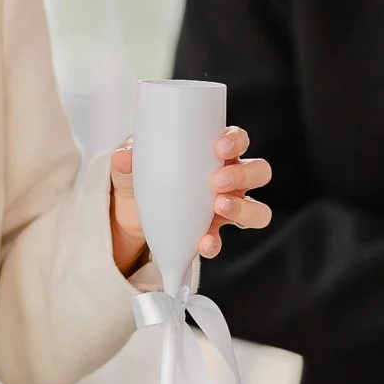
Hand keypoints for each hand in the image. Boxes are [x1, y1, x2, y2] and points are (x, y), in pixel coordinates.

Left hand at [109, 125, 274, 275]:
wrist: (127, 211)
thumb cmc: (140, 175)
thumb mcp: (130, 162)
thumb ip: (127, 156)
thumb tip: (125, 156)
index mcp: (212, 152)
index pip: (238, 140)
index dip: (236, 141)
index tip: (220, 146)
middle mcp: (227, 177)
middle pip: (257, 172)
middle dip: (242, 175)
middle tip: (217, 181)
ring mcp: (223, 206)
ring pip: (256, 209)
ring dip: (242, 208)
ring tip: (219, 208)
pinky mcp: (210, 231)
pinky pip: (223, 239)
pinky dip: (215, 242)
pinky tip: (204, 243)